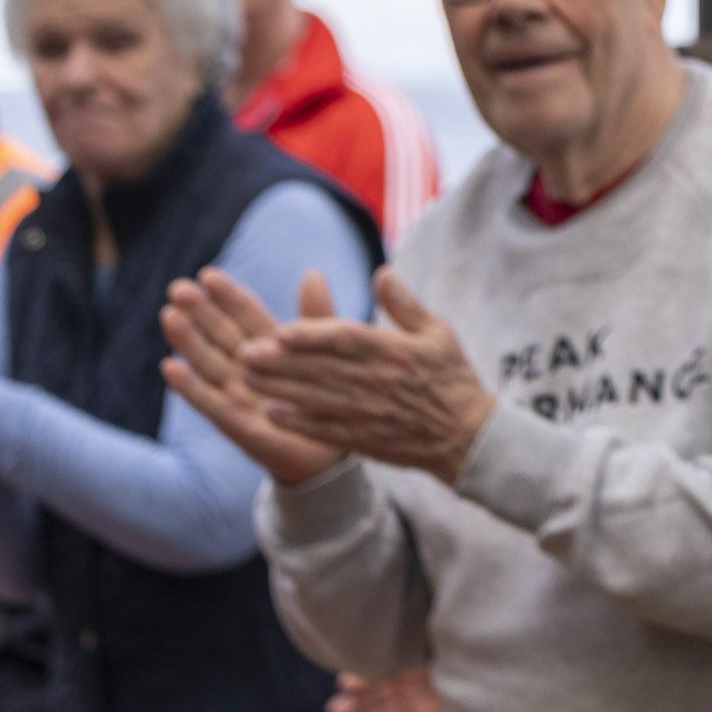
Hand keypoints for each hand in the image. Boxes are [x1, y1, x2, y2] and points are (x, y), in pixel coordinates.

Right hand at [159, 271, 346, 486]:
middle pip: (221, 335)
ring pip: (209, 363)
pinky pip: (210, 403)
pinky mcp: (237, 423)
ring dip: (188, 342)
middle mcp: (248, 368)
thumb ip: (317, 316)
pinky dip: (189, 386)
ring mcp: (238, 395)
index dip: (227, 296)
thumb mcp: (326, 351)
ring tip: (170, 316)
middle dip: (200, 313)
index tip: (207, 275)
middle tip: (179, 289)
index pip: (245, 316)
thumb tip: (312, 273)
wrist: (330, 451)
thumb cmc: (325, 396)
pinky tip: (170, 367)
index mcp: (271, 347)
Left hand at [240, 268, 497, 481]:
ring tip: (245, 378)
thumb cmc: (451, 378)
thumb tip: (381, 273)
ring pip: (317, 399)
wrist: (466, 436)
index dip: (312, 335)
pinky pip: (325, 430)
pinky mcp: (365, 438)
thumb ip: (405, 304)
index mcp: (396, 352)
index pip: (347, 340)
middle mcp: (378, 382)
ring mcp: (369, 413)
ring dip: (279, 390)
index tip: (280, 330)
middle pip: (322, 370)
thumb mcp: (438, 332)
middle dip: (280, 362)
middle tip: (244, 352)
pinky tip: (271, 413)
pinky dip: (298, 423)